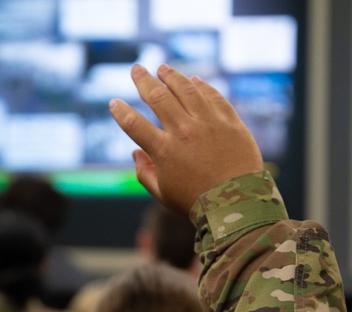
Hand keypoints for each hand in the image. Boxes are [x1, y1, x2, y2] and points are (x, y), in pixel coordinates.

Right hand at [109, 64, 262, 213]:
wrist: (237, 203)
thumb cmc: (197, 202)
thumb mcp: (163, 194)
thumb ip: (144, 173)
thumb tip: (135, 153)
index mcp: (164, 151)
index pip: (135, 124)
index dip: (121, 112)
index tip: (114, 103)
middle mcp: (184, 131)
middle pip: (158, 97)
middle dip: (143, 81)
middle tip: (136, 70)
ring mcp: (209, 124)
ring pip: (186, 90)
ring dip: (172, 76)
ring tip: (163, 69)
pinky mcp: (230, 122)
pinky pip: (213, 96)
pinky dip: (202, 86)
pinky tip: (193, 81)